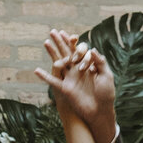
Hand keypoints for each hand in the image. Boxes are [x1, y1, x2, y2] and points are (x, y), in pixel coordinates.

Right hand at [36, 28, 118, 142]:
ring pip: (58, 63)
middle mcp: (77, 70)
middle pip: (66, 53)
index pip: (78, 51)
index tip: (70, 35)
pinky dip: (44, 76)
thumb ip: (100, 62)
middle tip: (53, 31)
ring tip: (45, 42)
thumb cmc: (106, 94)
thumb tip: (92, 49)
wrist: (100, 111)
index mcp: (87, 66)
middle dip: (60, 42)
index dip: (73, 42)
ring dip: (51, 52)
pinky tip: (36, 70)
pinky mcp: (65, 88)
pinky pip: (53, 81)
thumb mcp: (106, 76)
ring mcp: (70, 78)